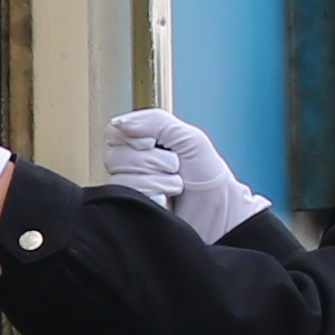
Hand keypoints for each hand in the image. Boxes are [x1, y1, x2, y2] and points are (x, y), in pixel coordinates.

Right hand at [104, 106, 264, 240]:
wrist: (220, 213)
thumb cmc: (208, 178)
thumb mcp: (190, 137)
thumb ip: (156, 121)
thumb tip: (120, 124)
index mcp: (144, 142)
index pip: (115, 132)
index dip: (134, 137)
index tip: (153, 143)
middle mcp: (133, 165)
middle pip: (115, 157)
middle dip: (152, 161)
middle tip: (173, 167)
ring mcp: (131, 189)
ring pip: (121, 178)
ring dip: (157, 181)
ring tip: (174, 187)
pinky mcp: (131, 210)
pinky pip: (127, 198)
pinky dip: (153, 197)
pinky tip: (165, 200)